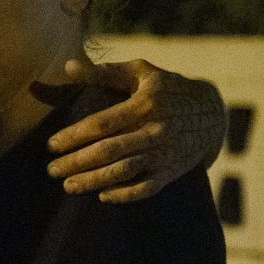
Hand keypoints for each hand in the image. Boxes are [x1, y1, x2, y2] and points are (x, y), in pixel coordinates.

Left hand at [46, 59, 224, 202]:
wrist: (212, 112)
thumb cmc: (167, 88)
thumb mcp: (140, 72)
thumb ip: (104, 72)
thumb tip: (68, 67)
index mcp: (143, 105)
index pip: (101, 124)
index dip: (74, 136)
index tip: (51, 145)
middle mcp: (154, 130)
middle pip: (108, 151)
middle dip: (76, 162)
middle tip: (51, 170)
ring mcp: (164, 153)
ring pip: (124, 171)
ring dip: (93, 181)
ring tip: (68, 186)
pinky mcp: (172, 171)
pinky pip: (146, 188)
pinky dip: (125, 194)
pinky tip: (102, 196)